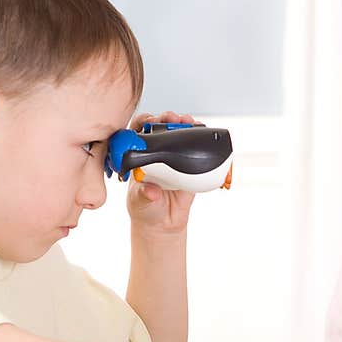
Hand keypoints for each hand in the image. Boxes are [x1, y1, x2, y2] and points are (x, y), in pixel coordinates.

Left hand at [126, 111, 199, 235]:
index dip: (143, 122)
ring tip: (189, 122)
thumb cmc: (145, 210)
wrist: (164, 223)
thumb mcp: (140, 203)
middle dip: (166, 118)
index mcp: (138, 157)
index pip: (137, 132)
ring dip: (185, 124)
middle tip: (173, 118)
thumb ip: (144, 196)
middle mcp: (155, 153)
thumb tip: (151, 191)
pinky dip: (201, 138)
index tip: (149, 121)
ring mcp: (173, 158)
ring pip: (179, 134)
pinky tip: (203, 133)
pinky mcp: (190, 165)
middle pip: (160, 127)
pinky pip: (197, 148)